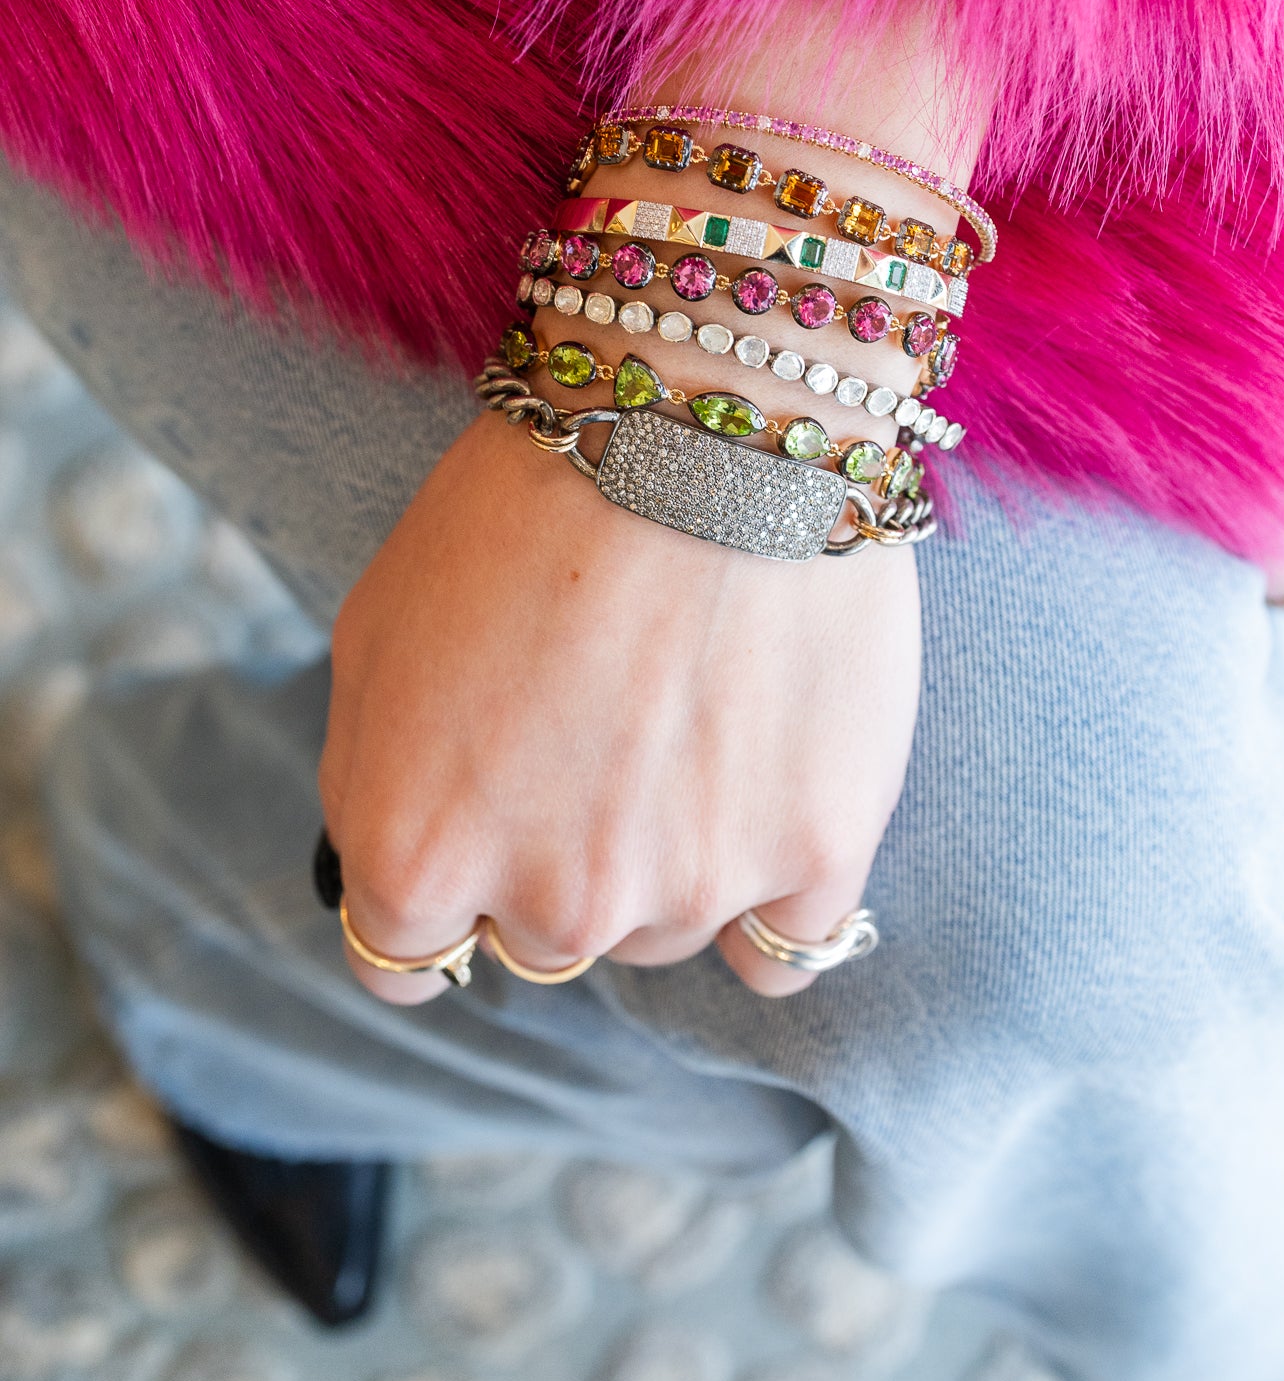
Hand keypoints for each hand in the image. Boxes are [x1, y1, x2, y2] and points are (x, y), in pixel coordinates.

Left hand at [318, 407, 920, 1001]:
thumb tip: (407, 872)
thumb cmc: (526, 504)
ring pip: (663, 934)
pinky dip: (772, 888)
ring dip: (667, 861)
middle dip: (552, 860)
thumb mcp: (373, 631)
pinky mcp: (813, 858)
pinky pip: (785, 944)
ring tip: (690, 716)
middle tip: (594, 732)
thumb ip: (373, 783)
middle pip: (542, 943)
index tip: (475, 843)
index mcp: (417, 852)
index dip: (438, 893)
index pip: (404, 961)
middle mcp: (550, 903)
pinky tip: (767, 795)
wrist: (703, 419)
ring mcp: (689, 892)